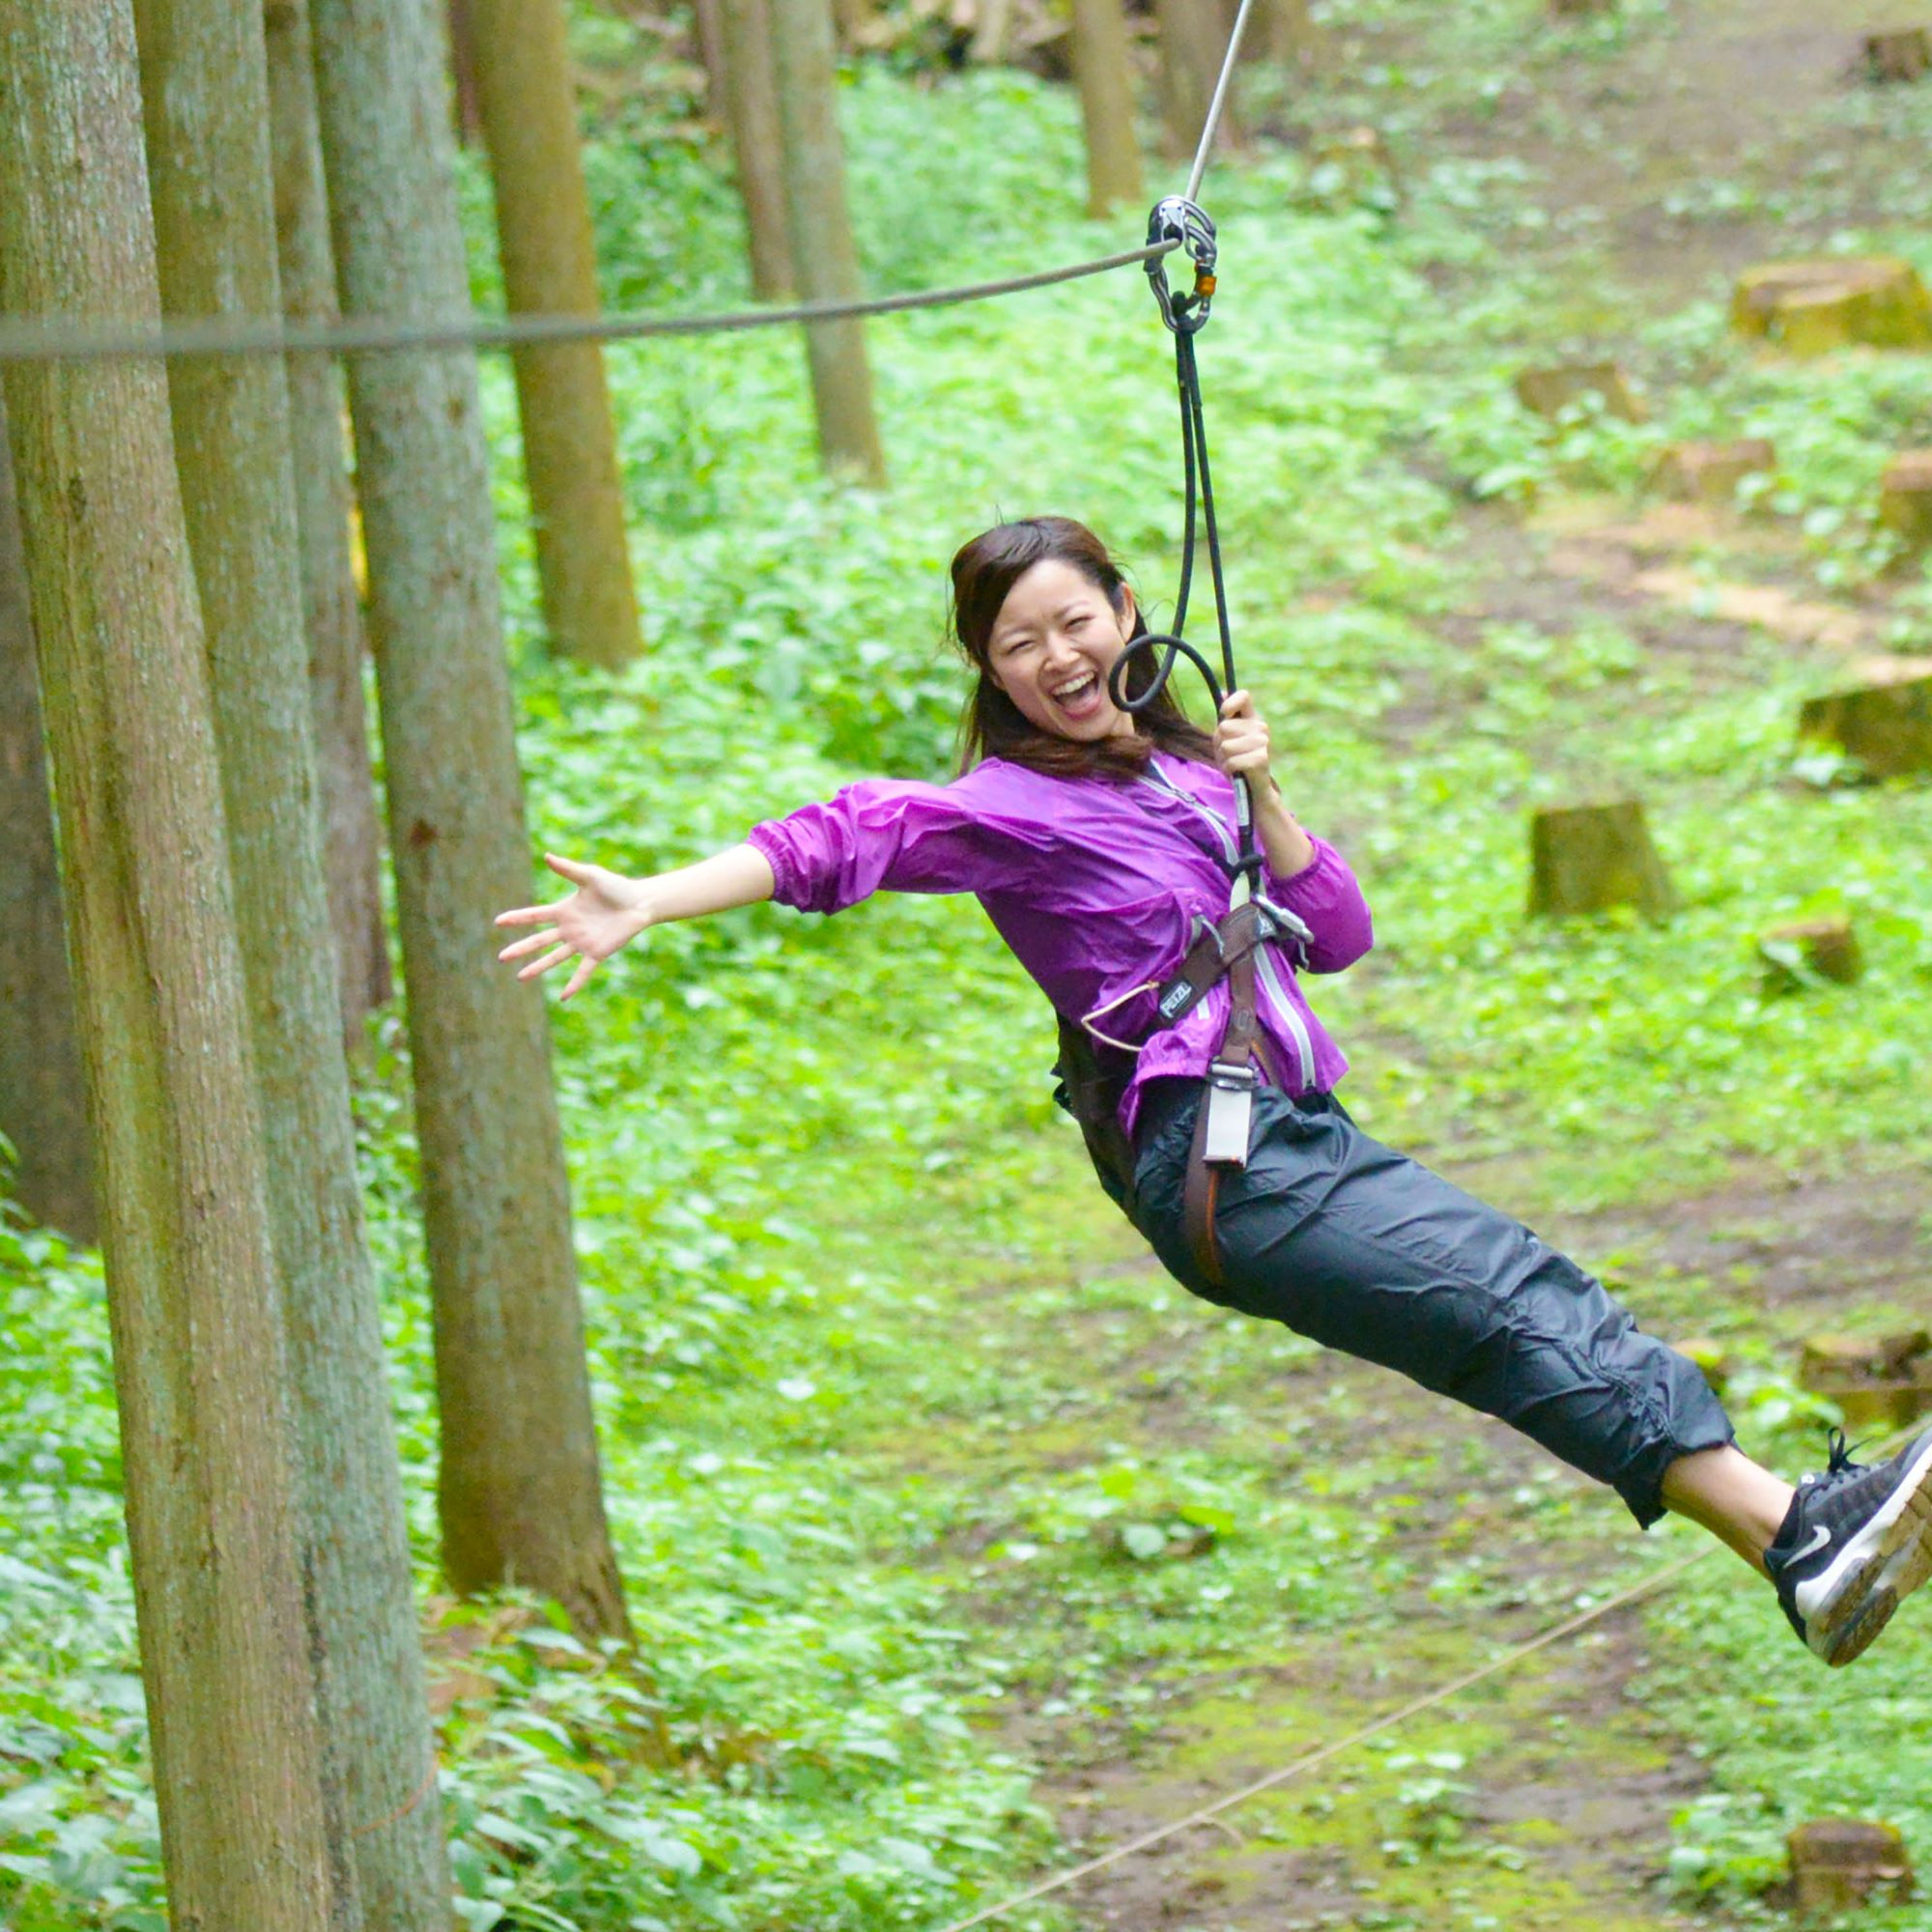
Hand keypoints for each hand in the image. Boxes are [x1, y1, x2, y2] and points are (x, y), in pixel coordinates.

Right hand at [494, 853, 650, 1001]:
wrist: (639, 903)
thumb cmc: (615, 887)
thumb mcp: (590, 876)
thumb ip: (568, 869)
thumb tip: (547, 856)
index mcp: (564, 910)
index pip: (535, 916)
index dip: (517, 918)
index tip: (498, 921)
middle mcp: (569, 929)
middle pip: (539, 940)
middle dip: (520, 949)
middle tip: (501, 957)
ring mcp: (581, 943)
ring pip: (554, 958)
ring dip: (537, 967)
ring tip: (520, 977)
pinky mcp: (597, 953)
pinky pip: (583, 971)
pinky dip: (574, 984)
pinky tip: (563, 997)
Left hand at [1214, 689, 1275, 795]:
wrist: (1251, 785)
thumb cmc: (1237, 758)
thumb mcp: (1226, 736)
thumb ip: (1225, 717)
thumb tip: (1223, 691)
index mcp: (1252, 718)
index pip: (1243, 696)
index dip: (1229, 704)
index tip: (1224, 715)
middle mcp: (1260, 727)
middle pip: (1224, 727)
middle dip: (1220, 743)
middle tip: (1230, 752)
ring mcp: (1263, 742)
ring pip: (1226, 746)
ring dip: (1224, 758)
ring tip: (1234, 761)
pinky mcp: (1261, 759)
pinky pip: (1232, 761)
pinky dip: (1229, 768)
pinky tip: (1238, 771)